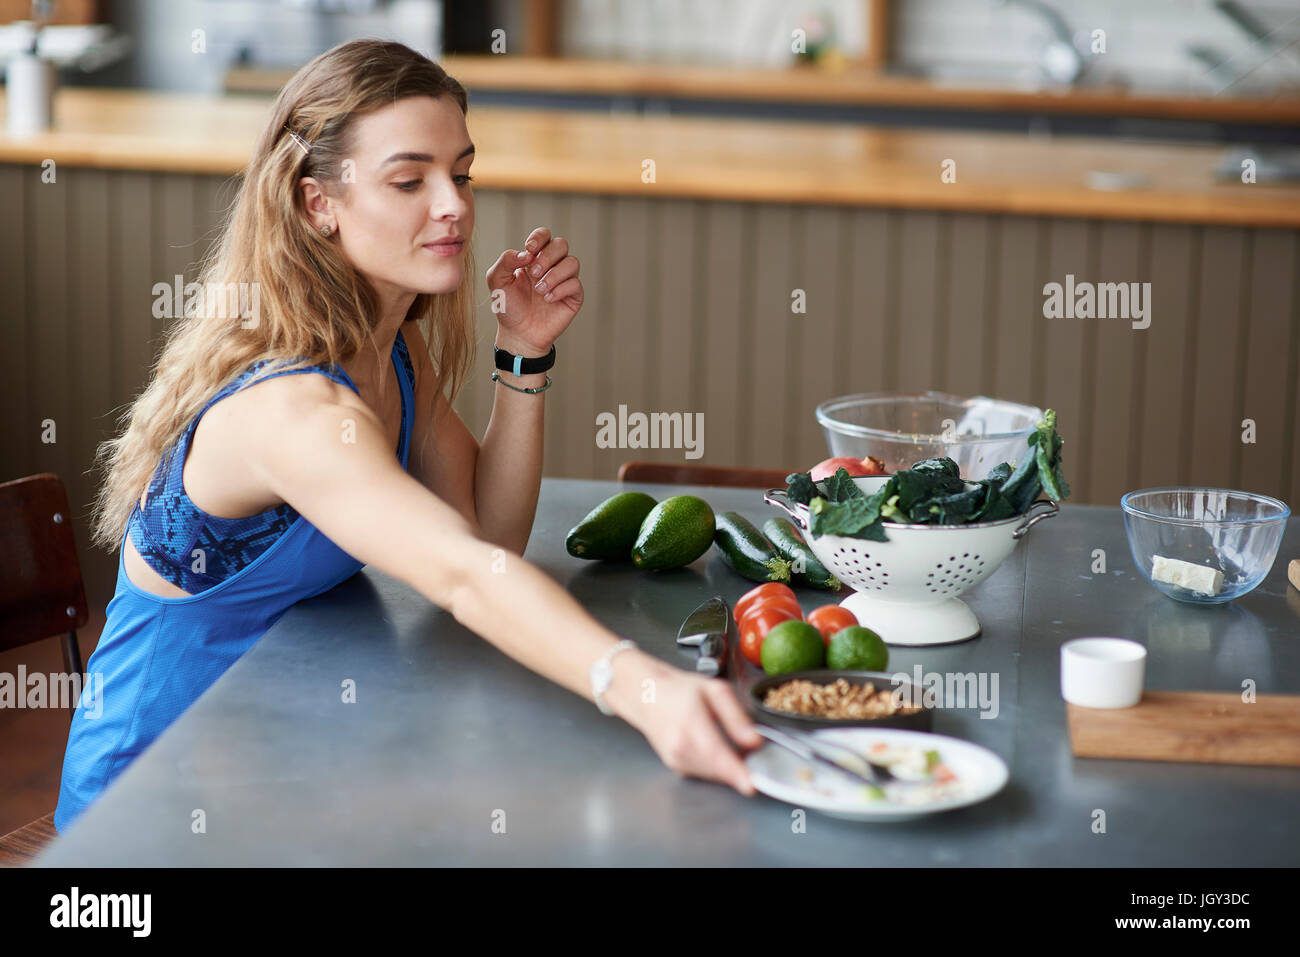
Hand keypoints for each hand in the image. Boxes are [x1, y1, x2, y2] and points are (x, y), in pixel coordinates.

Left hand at [485, 226, 582, 354]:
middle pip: (561, 245)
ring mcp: (563, 281)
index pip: (545, 236)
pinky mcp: (573, 297)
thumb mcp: (497, 281)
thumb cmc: (508, 307)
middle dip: (547, 256)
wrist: (518, 334)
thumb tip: (526, 253)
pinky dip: (561, 289)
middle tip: (534, 273)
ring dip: (554, 274)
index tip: (530, 248)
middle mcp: (551, 267)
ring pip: (572, 262)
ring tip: (540, 290)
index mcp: (534, 259)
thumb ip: (506, 260)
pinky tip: (548, 299)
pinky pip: (576, 284)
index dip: (540, 237)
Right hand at [614, 662, 762, 795]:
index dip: (735, 773)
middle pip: (718, 770)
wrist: (646, 697)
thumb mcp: (714, 690)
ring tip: (735, 749)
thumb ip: (736, 716)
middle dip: (739, 769)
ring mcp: (676, 760)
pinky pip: (704, 774)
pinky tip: (716, 750)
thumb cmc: (679, 690)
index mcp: (690, 723)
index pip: (716, 755)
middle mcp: (680, 746)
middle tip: (751, 755)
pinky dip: (716, 767)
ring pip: (713, 775)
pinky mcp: (676, 767)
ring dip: (728, 768)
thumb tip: (754, 741)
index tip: (751, 785)